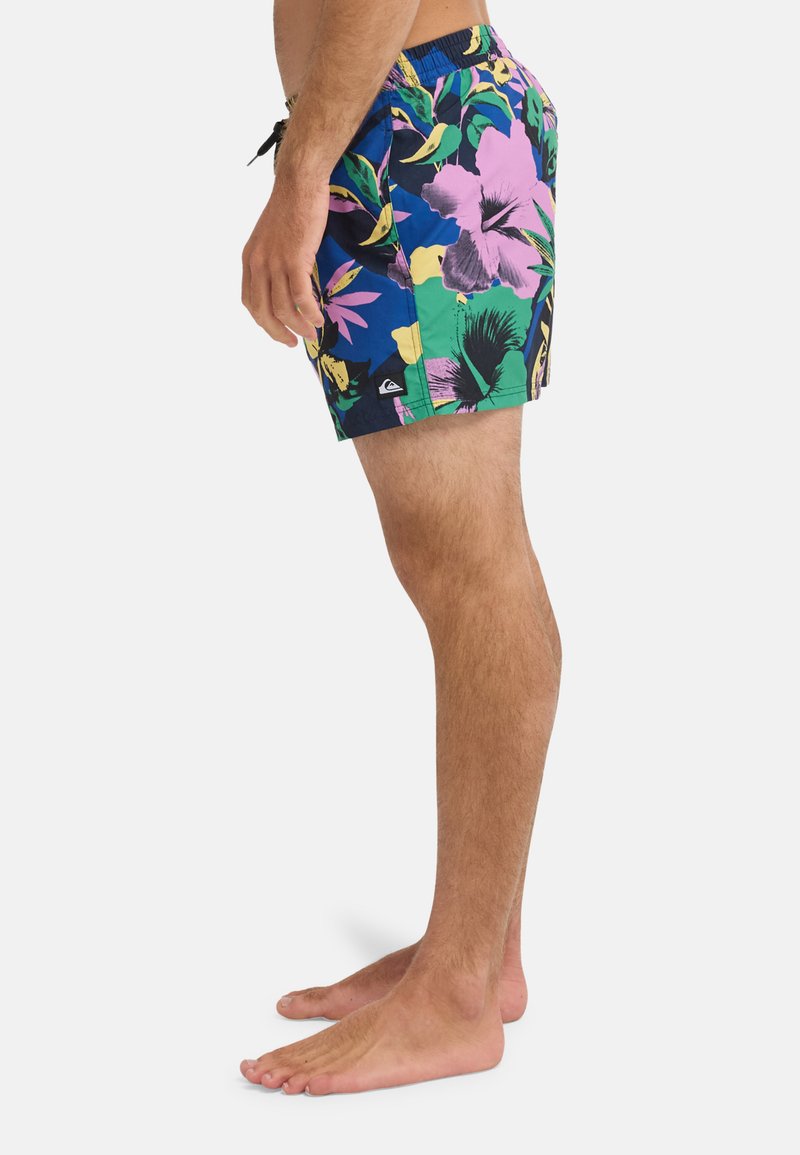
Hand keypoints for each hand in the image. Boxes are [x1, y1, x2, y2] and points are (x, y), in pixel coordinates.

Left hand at [241, 167, 327, 345]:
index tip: (279, 331)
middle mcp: (258, 264)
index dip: (264, 322)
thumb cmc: (291, 206)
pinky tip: (318, 318)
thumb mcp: (272, 237)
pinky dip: (309, 312)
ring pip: (282, 308)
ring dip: (298, 326)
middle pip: (262, 312)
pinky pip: (300, 296)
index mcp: (250, 259)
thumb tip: (287, 282)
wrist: (299, 182)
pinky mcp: (294, 259)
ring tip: (311, 333)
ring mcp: (275, 262)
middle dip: (278, 333)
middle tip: (293, 342)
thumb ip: (273, 260)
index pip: (250, 301)